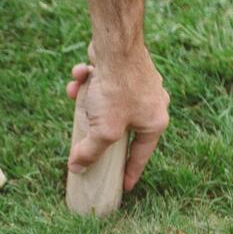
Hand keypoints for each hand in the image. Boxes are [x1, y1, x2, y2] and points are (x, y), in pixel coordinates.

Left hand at [67, 44, 168, 191]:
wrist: (116, 46)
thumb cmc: (117, 90)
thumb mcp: (104, 130)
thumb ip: (91, 152)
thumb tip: (76, 168)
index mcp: (156, 122)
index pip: (141, 155)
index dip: (129, 172)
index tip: (122, 186)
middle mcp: (153, 103)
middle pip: (123, 128)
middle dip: (100, 130)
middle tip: (90, 142)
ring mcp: (140, 84)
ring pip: (110, 102)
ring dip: (89, 100)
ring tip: (76, 96)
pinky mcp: (126, 68)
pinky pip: (105, 81)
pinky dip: (89, 81)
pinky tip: (80, 75)